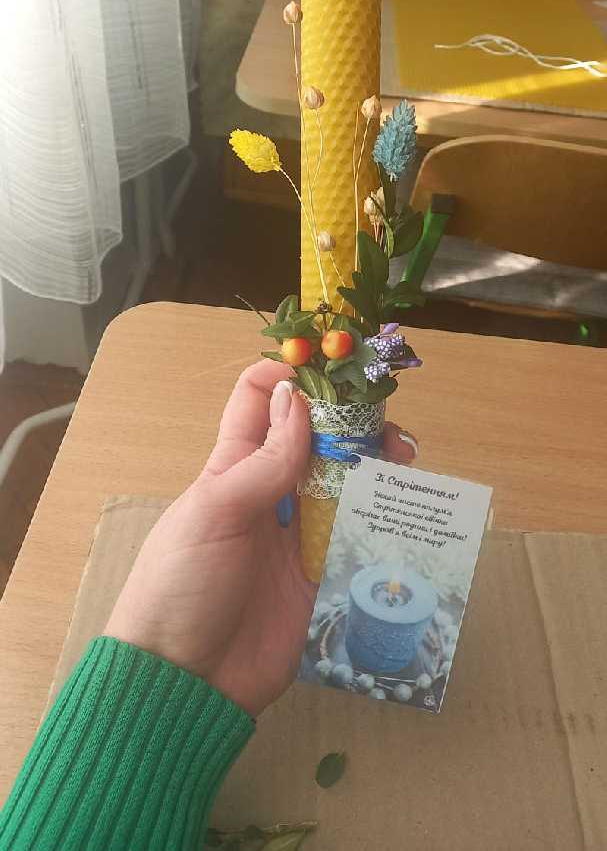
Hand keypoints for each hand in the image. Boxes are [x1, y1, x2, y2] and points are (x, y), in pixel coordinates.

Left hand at [104, 360, 418, 715]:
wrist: (185, 683)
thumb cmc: (183, 585)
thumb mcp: (214, 513)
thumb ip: (262, 462)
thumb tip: (297, 399)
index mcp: (233, 466)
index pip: (261, 400)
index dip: (292, 377)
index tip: (335, 371)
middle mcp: (271, 492)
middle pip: (318, 440)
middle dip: (354, 424)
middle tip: (389, 431)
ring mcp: (299, 535)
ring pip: (346, 484)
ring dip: (377, 468)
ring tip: (406, 465)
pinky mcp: (324, 577)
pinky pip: (359, 539)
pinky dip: (385, 521)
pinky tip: (410, 512)